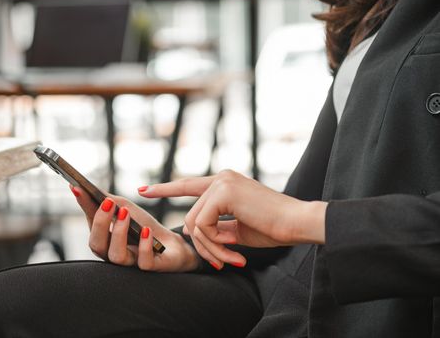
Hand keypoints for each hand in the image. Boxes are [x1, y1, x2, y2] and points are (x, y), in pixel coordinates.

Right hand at [70, 185, 199, 271]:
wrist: (172, 244)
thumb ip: (106, 201)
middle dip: (100, 222)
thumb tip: (81, 187)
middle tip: (108, 202)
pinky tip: (145, 230)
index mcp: (105, 240)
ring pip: (116, 256)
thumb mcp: (126, 209)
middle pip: (98, 245)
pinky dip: (144, 245)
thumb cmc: (144, 227)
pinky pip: (144, 262)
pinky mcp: (151, 267)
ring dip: (119, 233)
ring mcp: (131, 263)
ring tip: (125, 213)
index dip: (85, 207)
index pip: (90, 224)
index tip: (78, 187)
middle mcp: (113, 254)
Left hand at [138, 170, 326, 268]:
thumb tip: (192, 230)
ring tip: (232, 257)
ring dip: (209, 247)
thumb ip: (215, 225)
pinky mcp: (224, 192)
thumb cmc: (272, 226)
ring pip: (194, 223)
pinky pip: (202, 224)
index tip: (143, 189)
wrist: (296, 223)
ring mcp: (221, 182)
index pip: (187, 185)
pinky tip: (235, 248)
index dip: (164, 188)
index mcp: (223, 183)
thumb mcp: (237, 228)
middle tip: (222, 261)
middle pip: (189, 216)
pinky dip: (214, 243)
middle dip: (201, 244)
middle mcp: (220, 178)